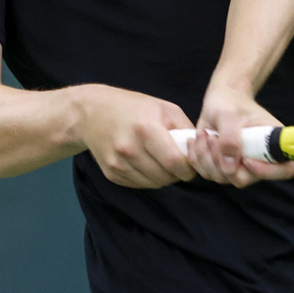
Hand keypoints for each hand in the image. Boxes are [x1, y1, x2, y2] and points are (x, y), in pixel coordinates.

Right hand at [77, 85, 197, 188]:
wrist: (93, 112)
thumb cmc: (134, 107)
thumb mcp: (164, 108)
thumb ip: (185, 129)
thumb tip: (200, 151)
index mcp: (146, 129)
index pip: (174, 162)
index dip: (188, 169)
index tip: (191, 166)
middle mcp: (129, 148)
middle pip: (165, 176)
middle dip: (177, 174)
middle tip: (178, 164)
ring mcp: (118, 163)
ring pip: (153, 184)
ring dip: (163, 177)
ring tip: (162, 161)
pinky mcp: (111, 173)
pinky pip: (139, 185)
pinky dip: (148, 178)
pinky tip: (146, 163)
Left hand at [191, 86, 293, 187]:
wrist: (219, 100)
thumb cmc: (230, 101)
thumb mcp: (228, 113)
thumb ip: (230, 138)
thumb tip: (230, 167)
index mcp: (273, 144)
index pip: (284, 170)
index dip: (266, 171)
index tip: (245, 158)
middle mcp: (259, 160)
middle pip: (243, 179)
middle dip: (221, 161)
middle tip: (213, 137)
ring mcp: (240, 167)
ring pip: (222, 178)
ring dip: (206, 157)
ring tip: (204, 134)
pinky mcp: (222, 168)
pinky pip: (207, 174)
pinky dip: (197, 158)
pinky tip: (197, 140)